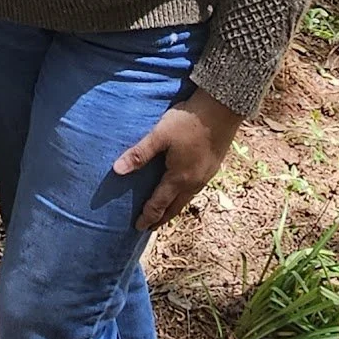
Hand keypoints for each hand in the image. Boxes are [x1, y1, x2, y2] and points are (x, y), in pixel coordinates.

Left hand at [113, 91, 242, 230]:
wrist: (221, 110)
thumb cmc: (188, 121)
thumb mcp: (159, 135)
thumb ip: (139, 154)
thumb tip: (116, 170)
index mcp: (178, 178)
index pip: (159, 204)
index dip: (147, 216)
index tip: (138, 227)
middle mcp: (193, 182)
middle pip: (175, 207)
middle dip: (161, 218)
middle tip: (150, 227)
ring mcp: (206, 176)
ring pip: (187, 199)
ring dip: (174, 208)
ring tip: (165, 213)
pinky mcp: (213, 167)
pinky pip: (195, 190)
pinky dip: (184, 197)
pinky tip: (183, 190)